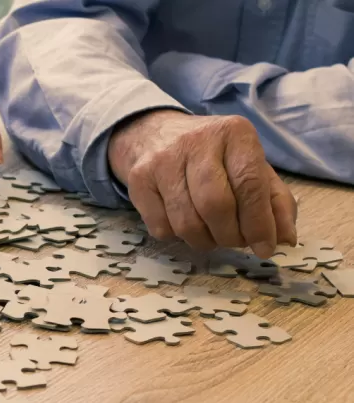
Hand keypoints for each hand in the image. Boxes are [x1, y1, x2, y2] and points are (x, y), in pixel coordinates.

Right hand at [109, 110, 296, 257]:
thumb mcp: (249, 166)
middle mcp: (196, 141)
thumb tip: (285, 239)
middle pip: (215, 206)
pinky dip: (177, 236)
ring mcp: (162, 160)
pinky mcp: (139, 180)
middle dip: (229, 236)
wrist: (153, 134)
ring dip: (204, 240)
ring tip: (210, 234)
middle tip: (234, 240)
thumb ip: (274, 201)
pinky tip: (182, 221)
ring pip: (186, 222)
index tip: (265, 247)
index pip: (249, 185)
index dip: (259, 224)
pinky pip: (161, 227)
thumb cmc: (212, 156)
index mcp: (234, 133)